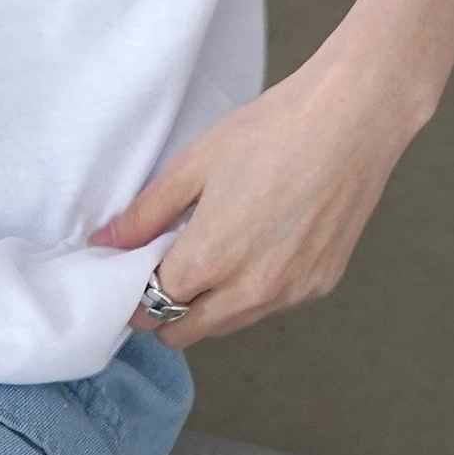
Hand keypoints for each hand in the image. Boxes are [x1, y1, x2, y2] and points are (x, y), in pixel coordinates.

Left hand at [86, 23, 426, 348]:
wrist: (348, 124)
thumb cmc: (267, 134)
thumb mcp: (192, 166)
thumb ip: (145, 214)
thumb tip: (105, 244)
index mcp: (211, 259)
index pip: (155, 305)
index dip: (135, 293)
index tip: (128, 274)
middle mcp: (252, 290)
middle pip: (190, 330)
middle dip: (165, 312)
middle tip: (158, 271)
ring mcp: (291, 293)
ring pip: (231, 323)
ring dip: (207, 306)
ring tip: (202, 255)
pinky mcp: (321, 285)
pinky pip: (270, 305)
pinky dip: (249, 292)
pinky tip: (248, 250)